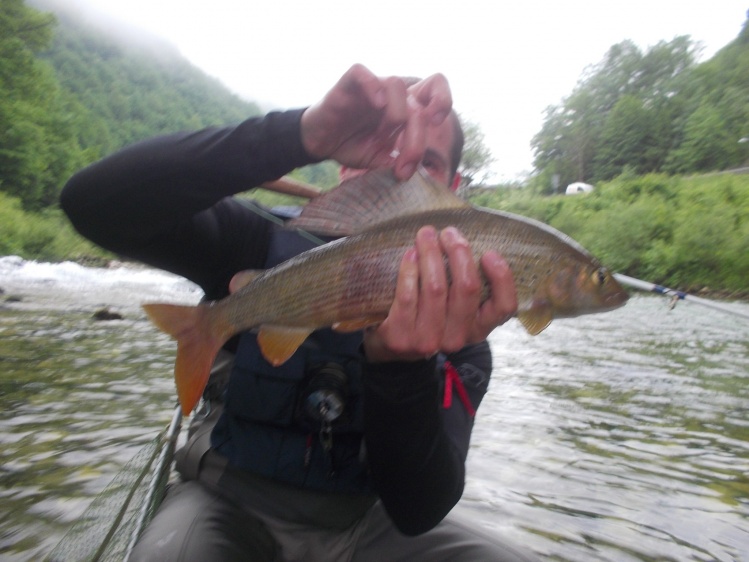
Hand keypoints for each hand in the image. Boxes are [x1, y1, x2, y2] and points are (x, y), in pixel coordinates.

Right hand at [300, 64, 452, 179]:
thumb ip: (396, 163)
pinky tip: (375, 105)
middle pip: (417, 103)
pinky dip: (371, 85)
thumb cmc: (352, 145)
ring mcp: (371, 88)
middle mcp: (391, 96)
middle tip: (405, 165)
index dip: (442, 100)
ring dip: (395, 114)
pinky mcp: (349, 85)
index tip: (436, 123)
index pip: (434, 88)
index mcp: (405, 109)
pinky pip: (362, 73)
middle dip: (417, 137)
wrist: (321, 143)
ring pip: (395, 84)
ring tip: (382, 135)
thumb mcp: (379, 160)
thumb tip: (412, 172)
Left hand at [363, 226, 517, 362]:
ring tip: (426, 235)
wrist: (392, 345)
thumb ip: (466, 285)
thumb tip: (465, 241)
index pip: (504, 307)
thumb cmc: (429, 314)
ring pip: (436, 288)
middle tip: (449, 233)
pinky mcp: (402, 337)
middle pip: (467, 288)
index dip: (501, 278)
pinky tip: (410, 254)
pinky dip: (409, 269)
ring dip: (431, 253)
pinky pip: (408, 295)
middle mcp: (457, 338)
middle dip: (459, 252)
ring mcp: (429, 340)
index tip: (489, 253)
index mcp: (478, 329)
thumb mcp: (455, 308)